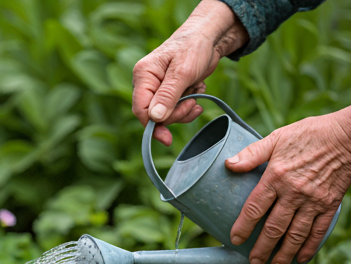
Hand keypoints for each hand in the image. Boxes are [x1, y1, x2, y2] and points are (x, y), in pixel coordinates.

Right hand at [132, 0, 247, 145]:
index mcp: (144, 75)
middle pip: (154, 115)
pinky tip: (198, 93)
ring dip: (185, 109)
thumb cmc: (194, 47)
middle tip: (192, 102)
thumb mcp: (183, 72)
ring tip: (197, 94)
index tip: (167, 138)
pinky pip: (175, 111)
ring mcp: (158, 89)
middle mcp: (147, 84)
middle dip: (176, 113)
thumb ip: (168, 95)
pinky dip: (188, 106)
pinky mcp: (169, 93)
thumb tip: (155, 118)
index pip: (140, 109)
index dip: (153, 126)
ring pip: (166, 115)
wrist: (209, 37)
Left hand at [226, 102, 350, 263]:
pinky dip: (309, 247)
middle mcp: (293, 193)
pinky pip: (317, 231)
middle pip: (273, 228)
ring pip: (295, 234)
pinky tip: (300, 258)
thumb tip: (229, 165)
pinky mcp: (329, 205)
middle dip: (261, 248)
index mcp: (276, 177)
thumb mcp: (277, 138)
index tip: (235, 239)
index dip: (243, 226)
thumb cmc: (309, 135)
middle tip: (253, 261)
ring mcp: (313, 201)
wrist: (348, 136)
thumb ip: (252, 154)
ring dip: (283, 254)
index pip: (255, 208)